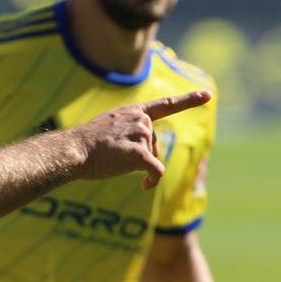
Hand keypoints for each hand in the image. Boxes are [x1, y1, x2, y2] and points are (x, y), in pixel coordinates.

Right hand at [76, 91, 211, 188]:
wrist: (73, 150)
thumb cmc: (87, 144)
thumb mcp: (109, 128)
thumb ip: (130, 132)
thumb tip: (149, 154)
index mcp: (132, 111)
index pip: (166, 104)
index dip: (189, 100)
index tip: (207, 95)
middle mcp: (140, 119)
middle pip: (155, 143)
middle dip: (143, 154)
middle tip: (117, 156)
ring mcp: (140, 135)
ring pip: (153, 157)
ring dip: (141, 166)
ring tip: (116, 162)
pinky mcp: (139, 153)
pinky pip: (156, 172)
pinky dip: (151, 181)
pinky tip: (144, 186)